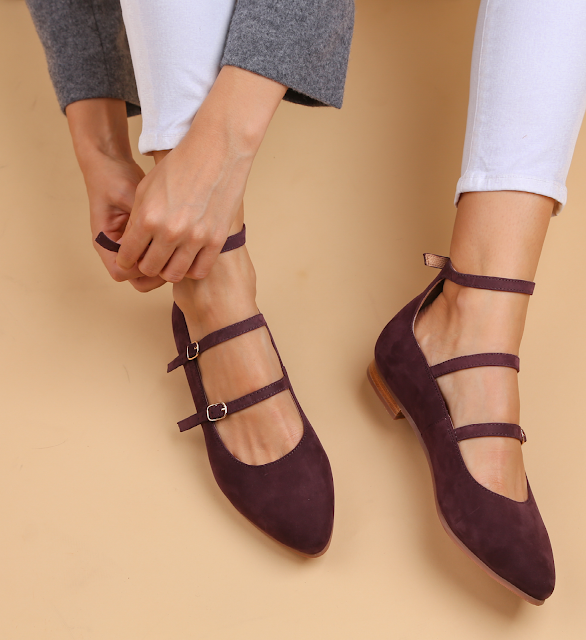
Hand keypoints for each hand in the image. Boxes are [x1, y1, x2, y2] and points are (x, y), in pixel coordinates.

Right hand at [66, 98, 165, 291]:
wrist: (111, 165)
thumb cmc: (115, 177)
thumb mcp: (127, 194)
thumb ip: (141, 216)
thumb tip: (161, 234)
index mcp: (104, 241)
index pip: (120, 271)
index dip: (140, 268)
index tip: (159, 253)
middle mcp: (115, 249)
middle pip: (137, 279)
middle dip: (157, 273)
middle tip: (177, 258)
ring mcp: (129, 247)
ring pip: (148, 273)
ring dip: (164, 267)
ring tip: (181, 251)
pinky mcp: (142, 242)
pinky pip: (156, 259)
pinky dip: (167, 257)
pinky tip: (181, 244)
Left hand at [116, 66, 285, 282]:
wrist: (217, 152)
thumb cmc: (180, 166)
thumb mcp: (146, 189)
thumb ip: (136, 220)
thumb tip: (132, 245)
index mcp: (148, 218)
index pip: (127, 256)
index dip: (126, 260)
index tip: (130, 259)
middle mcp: (170, 231)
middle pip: (149, 269)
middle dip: (145, 266)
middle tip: (150, 258)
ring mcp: (195, 238)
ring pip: (173, 275)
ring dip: (167, 270)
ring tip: (169, 259)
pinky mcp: (215, 240)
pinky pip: (199, 270)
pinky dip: (191, 269)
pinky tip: (188, 258)